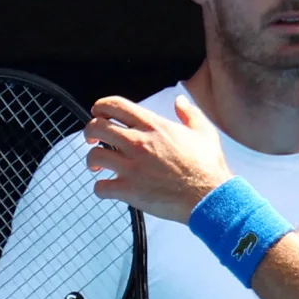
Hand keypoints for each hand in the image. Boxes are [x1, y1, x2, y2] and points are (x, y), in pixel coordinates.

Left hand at [83, 94, 232, 222]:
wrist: (209, 197)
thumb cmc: (207, 167)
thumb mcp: (204, 132)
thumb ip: (189, 114)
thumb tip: (180, 101)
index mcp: (153, 126)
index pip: (115, 106)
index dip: (101, 107)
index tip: (99, 113)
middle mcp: (138, 143)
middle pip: (97, 128)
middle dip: (89, 132)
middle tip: (92, 138)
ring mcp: (132, 167)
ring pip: (94, 156)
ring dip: (92, 160)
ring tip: (97, 165)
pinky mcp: (129, 190)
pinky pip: (100, 187)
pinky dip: (101, 188)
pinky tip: (108, 187)